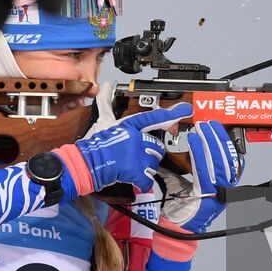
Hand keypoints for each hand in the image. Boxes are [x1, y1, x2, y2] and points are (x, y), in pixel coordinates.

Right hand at [57, 103, 192, 193]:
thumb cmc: (94, 144)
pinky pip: (147, 180)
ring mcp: (136, 154)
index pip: (154, 117)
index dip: (172, 114)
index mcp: (130, 125)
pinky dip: (142, 183)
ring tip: (130, 168)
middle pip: (157, 147)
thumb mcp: (102, 120)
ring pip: (154, 163)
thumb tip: (107, 86)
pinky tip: (133, 180)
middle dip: (150, 155)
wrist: (84, 163)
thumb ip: (106, 103)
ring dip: (145, 169)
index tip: (187, 110)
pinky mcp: (134, 170)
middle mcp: (135, 137)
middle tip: (135, 158)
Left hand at [158, 120, 242, 233]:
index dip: (225, 140)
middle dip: (217, 137)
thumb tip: (176, 149)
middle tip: (208, 124)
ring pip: (217, 161)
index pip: (231, 158)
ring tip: (201, 129)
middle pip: (226, 157)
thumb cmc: (182, 209)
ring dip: (209, 142)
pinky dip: (199, 154)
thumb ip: (185, 167)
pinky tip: (194, 142)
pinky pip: (204, 170)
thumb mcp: (185, 182)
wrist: (177, 230)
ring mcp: (218, 192)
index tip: (216, 127)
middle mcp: (225, 189)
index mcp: (224, 185)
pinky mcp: (207, 195)